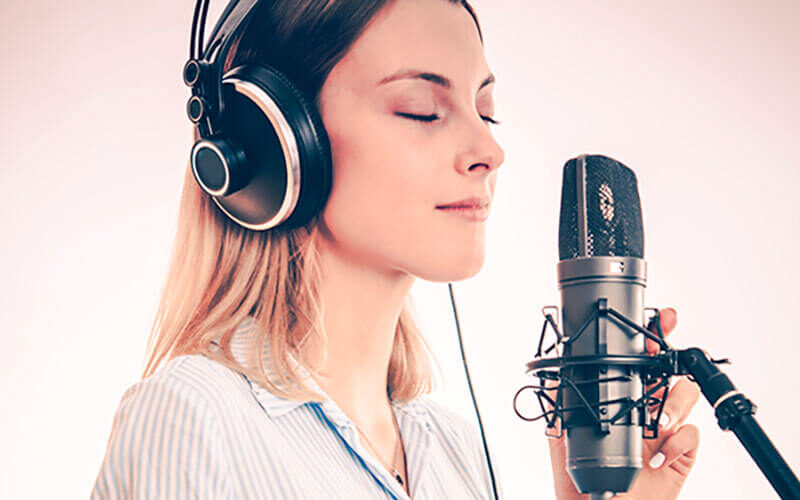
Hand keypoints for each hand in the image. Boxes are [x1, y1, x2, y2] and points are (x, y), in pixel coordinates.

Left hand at [547, 308, 700, 499]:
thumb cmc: (579, 481)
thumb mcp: (563, 436)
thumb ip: (562, 402)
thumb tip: (557, 369)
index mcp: (619, 400)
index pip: (639, 362)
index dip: (652, 338)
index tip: (660, 320)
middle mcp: (644, 411)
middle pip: (669, 371)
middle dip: (673, 357)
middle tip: (664, 354)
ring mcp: (664, 432)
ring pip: (685, 397)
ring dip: (675, 404)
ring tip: (657, 423)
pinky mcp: (679, 456)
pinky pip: (693, 437)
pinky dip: (680, 442)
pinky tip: (660, 454)